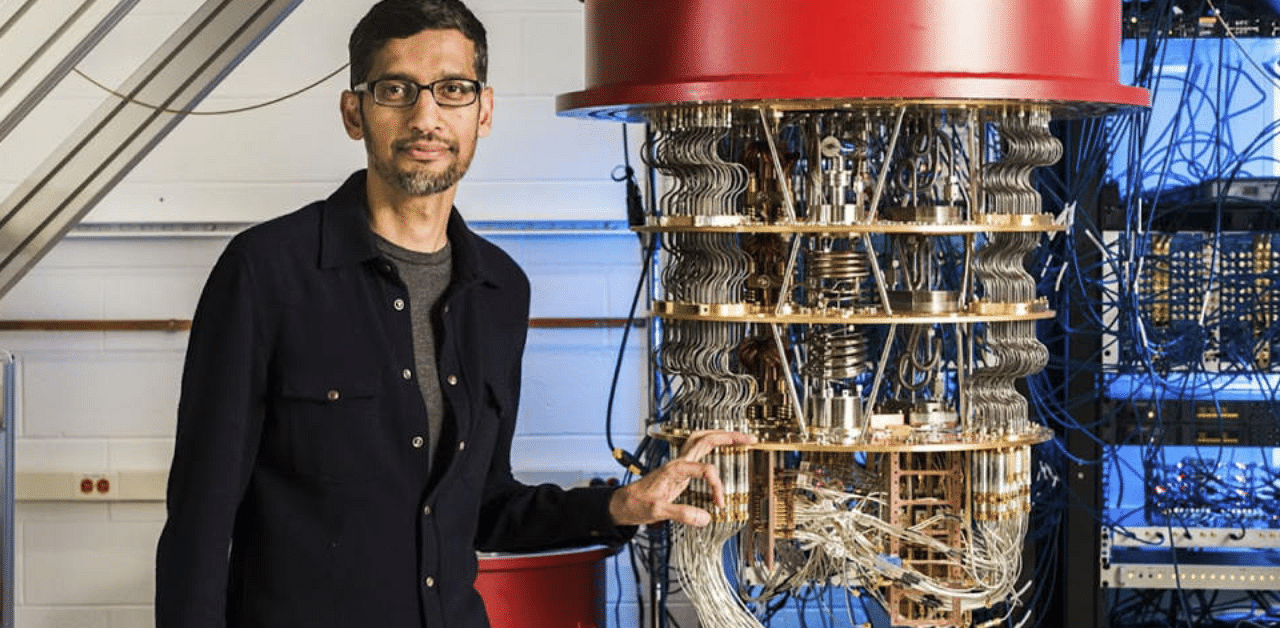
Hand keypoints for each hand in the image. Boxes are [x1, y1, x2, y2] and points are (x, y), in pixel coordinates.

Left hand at [607, 431, 756, 527]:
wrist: (622, 504)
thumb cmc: (636, 504)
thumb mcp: (658, 512)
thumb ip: (682, 514)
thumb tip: (705, 518)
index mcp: (675, 469)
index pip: (706, 470)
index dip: (717, 487)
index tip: (720, 504)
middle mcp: (678, 462)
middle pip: (706, 439)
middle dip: (729, 437)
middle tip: (750, 439)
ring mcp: (679, 465)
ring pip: (702, 441)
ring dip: (721, 437)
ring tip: (740, 439)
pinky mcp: (679, 471)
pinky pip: (699, 453)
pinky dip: (713, 448)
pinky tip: (722, 452)